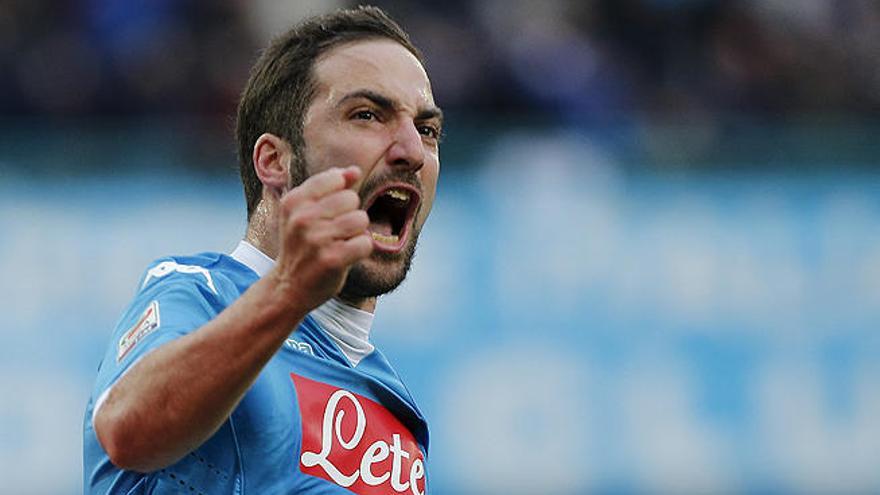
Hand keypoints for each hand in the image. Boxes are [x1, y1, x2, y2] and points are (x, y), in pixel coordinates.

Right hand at [272, 166, 372, 312]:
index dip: (340, 196)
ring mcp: (317, 239)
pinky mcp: (332, 259)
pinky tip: (346, 256)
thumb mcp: (305, 212)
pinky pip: (365, 243)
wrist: (289, 287)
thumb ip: (330, 187)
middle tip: (333, 233)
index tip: (328, 214)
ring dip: (357, 233)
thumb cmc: (302, 246)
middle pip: (351, 199)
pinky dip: (361, 250)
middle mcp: (302, 218)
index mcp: (294, 201)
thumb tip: (354, 170)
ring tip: (340, 244)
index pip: (336, 178)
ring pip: (361, 219)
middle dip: (349, 215)